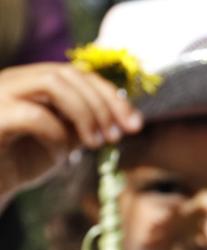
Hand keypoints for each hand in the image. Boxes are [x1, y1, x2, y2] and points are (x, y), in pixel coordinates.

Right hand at [0, 62, 142, 207]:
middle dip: (103, 104)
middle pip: (68, 74)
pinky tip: (62, 155)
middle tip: (118, 135)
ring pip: (52, 82)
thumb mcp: (63, 140)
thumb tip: (122, 121)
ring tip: (97, 143)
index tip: (135, 124)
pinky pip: (32, 115)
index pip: (79, 74)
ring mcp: (2, 94)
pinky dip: (57, 133)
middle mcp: (17, 80)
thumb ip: (86, 125)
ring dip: (85, 113)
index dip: (111, 96)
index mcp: (35, 82)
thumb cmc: (23, 161)